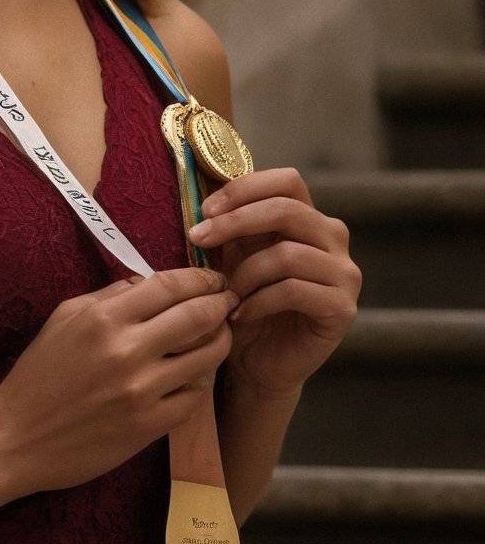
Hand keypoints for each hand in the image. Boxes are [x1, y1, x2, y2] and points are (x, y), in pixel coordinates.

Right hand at [0, 267, 237, 497]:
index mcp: (104, 318)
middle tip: (228, 300)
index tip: (212, 278)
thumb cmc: (38, 374)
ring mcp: (143, 391)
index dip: (199, 278)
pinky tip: (193, 375)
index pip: (169, 286)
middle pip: (198, 316)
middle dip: (221, 304)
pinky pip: (193, 397)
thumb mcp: (65, 317)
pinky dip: (198, 382)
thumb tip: (147, 283)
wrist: (17, 438)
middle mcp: (128, 351)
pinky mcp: (150, 426)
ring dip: (220, 341)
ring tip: (220, 335)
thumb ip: (109, 296)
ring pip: (206, 357)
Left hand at [187, 168, 360, 394]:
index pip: (287, 181)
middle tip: (198, 237)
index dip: (245, 188)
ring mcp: (344, 273)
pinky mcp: (343, 307)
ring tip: (225, 293)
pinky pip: (294, 290)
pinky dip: (258, 301)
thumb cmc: (245, 302)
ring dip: (246, 273)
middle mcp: (334, 238)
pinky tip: (240, 314)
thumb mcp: (234, 256)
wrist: (259, 362)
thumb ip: (230, 225)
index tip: (206, 209)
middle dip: (235, 221)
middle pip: (287, 210)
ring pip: (288, 254)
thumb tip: (202, 194)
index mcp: (309, 217)